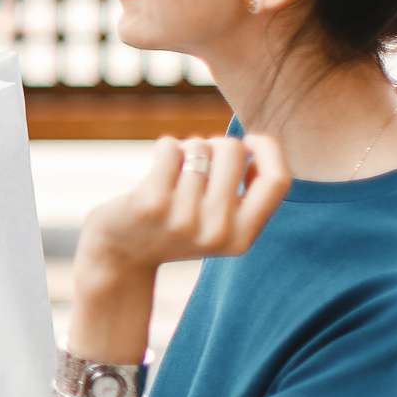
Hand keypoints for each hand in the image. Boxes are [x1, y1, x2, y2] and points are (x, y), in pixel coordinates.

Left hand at [78, 135, 290, 277]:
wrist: (119, 256)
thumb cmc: (175, 227)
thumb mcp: (218, 225)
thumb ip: (242, 194)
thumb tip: (256, 144)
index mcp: (242, 239)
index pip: (277, 179)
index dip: (268, 148)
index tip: (250, 140)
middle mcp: (217, 232)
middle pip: (234, 150)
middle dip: (216, 144)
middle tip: (198, 162)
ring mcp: (183, 219)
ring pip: (199, 147)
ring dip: (186, 150)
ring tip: (174, 173)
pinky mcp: (151, 203)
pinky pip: (169, 147)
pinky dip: (165, 147)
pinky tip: (157, 167)